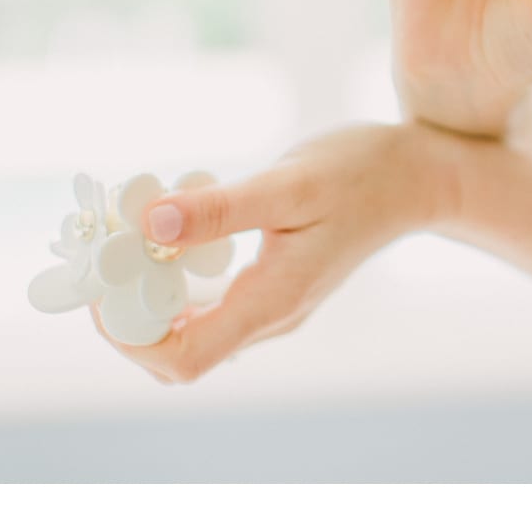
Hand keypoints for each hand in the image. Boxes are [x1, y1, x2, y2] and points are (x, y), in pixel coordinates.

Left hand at [91, 122, 462, 383]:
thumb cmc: (364, 174)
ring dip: (149, 292)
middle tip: (112, 251)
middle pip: (177, 351)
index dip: (129, 332)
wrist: (421, 177)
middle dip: (129, 310)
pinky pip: (208, 302)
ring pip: (189, 328)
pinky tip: (173, 230)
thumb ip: (222, 209)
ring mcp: (273, 304)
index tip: (109, 277)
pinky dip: (176, 275)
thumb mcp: (292, 182)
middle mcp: (270, 316)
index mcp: (274, 301)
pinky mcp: (274, 284)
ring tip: (134, 235)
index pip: (182, 358)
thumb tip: (149, 224)